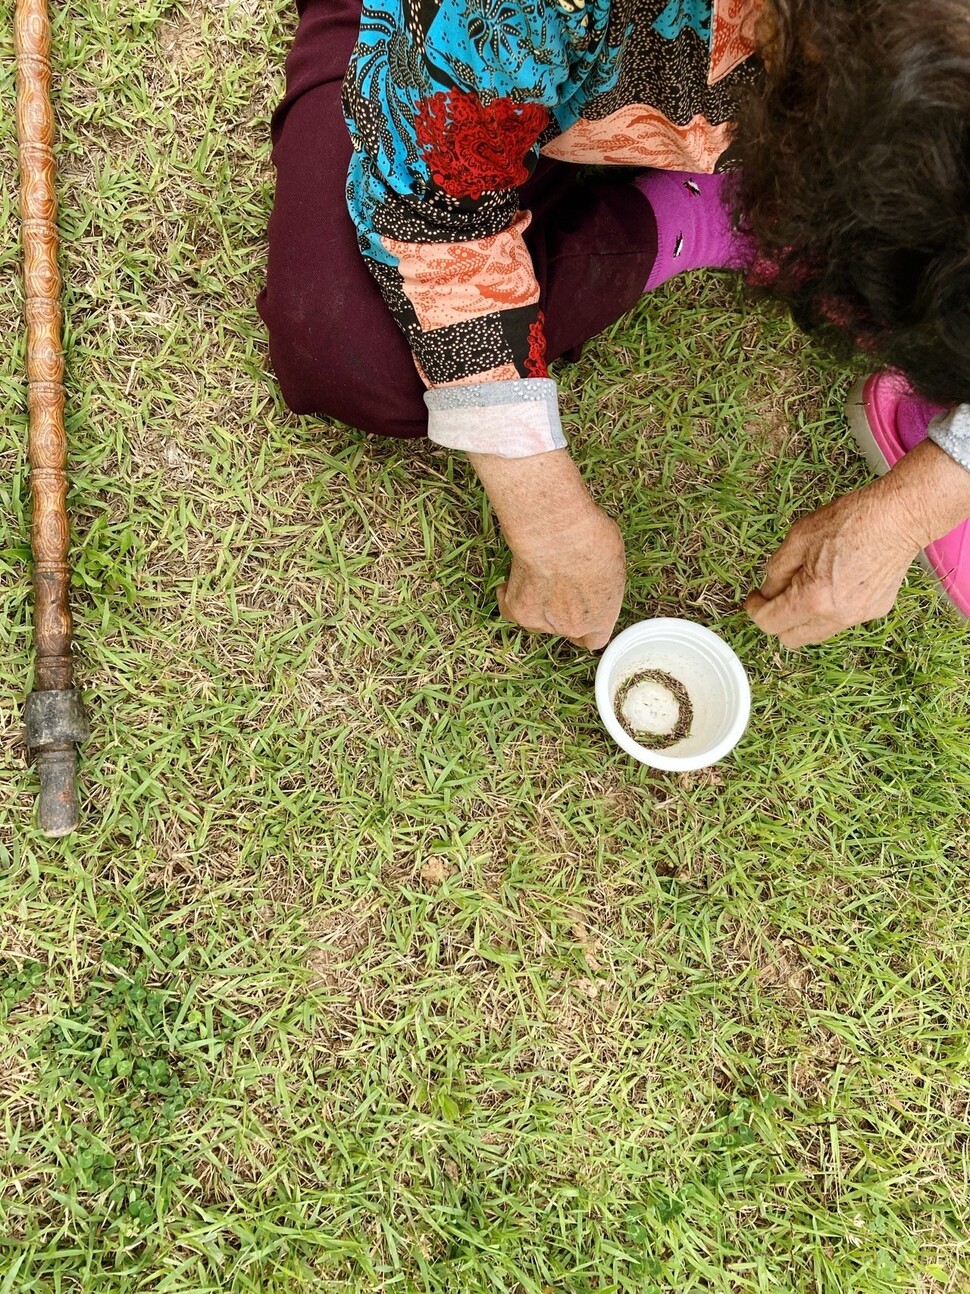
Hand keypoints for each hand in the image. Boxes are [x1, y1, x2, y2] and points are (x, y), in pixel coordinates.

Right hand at [468, 447, 624, 650]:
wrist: (558, 535)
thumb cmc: (591, 540)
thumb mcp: (614, 560)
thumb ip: (602, 580)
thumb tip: (597, 572)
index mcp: (601, 618)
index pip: (595, 639)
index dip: (588, 626)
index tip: (584, 611)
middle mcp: (571, 627)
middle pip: (566, 629)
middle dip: (564, 611)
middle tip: (561, 585)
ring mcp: (542, 623)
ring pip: (538, 623)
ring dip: (539, 606)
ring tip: (539, 578)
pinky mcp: (517, 610)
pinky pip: (510, 611)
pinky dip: (509, 598)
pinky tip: (511, 584)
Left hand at [745, 479, 919, 646]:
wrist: (900, 517)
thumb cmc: (850, 520)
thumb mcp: (797, 538)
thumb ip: (776, 571)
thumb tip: (767, 592)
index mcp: (812, 599)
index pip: (769, 624)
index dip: (755, 610)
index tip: (753, 598)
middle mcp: (836, 617)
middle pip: (790, 638)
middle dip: (776, 619)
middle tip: (775, 595)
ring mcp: (858, 617)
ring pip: (815, 633)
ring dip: (802, 618)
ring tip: (805, 586)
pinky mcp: (874, 611)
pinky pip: (839, 621)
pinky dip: (828, 611)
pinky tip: (834, 583)